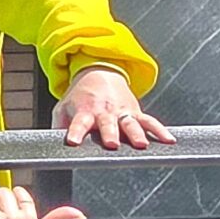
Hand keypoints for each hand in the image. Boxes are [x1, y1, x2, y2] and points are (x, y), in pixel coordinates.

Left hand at [55, 67, 172, 151]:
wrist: (100, 73)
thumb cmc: (80, 97)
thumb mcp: (63, 108)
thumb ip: (58, 127)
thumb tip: (49, 145)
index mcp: (84, 111)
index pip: (78, 122)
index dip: (75, 131)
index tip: (73, 141)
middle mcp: (104, 112)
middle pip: (107, 124)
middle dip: (110, 133)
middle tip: (112, 144)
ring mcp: (122, 112)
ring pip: (130, 123)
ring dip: (136, 133)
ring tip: (141, 145)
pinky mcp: (135, 112)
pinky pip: (150, 121)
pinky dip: (160, 130)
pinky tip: (169, 141)